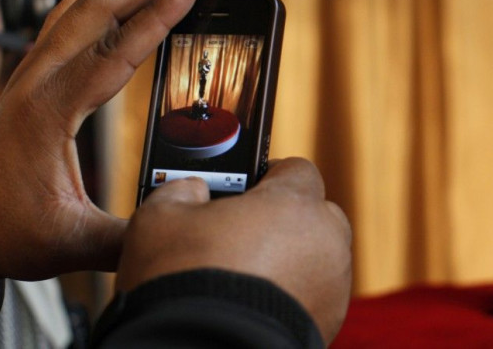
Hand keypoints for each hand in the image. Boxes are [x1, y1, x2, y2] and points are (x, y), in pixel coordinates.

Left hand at [0, 0, 220, 280]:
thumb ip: (130, 238)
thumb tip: (180, 224)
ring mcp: (31, 74)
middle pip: (97, 13)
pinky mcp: (33, 76)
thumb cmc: (8, 230)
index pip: (115, 51)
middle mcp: (38, 82)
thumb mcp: (72, 244)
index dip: (159, 17)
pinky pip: (62, 19)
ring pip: (77, 9)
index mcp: (51, 114)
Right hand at [116, 158, 351, 343]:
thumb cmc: (185, 283)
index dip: (269, 176)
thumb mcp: (160, 220)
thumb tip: (191, 191)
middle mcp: (325, 240)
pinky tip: (253, 305)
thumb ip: (180, 191)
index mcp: (294, 203)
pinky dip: (291, 295)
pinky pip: (313, 295)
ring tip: (245, 277)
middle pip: (312, 214)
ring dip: (289, 260)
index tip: (247, 189)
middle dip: (283, 220)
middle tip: (243, 234)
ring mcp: (333, 285)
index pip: (296, 170)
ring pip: (315, 257)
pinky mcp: (329, 322)